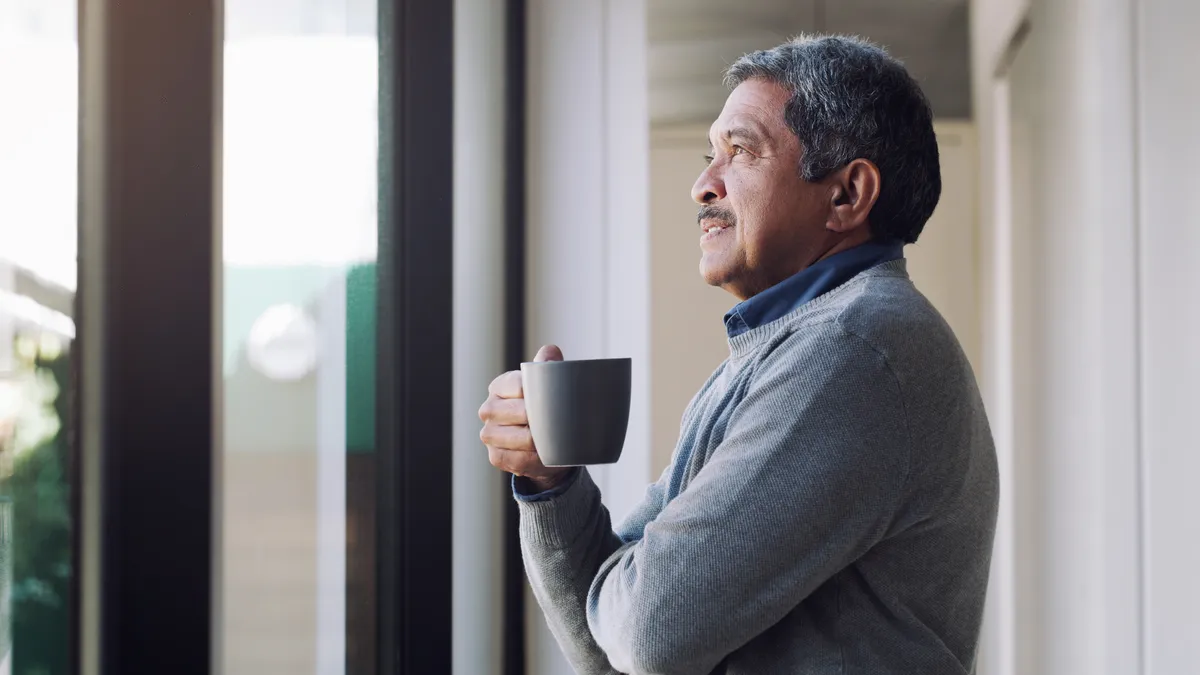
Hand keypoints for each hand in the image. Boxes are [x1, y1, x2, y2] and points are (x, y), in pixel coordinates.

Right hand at [479, 344, 573, 490]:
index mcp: (500, 386)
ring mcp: (489, 434)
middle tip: (561, 422)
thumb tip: (551, 352)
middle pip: (520, 413)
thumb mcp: (547, 386)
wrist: (542, 444)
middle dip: (543, 419)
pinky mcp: (495, 456)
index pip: (520, 386)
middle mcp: (489, 409)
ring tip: (556, 440)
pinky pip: (518, 460)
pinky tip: (544, 455)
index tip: (556, 400)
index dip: (540, 394)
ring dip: (541, 442)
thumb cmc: (543, 409)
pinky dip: (535, 460)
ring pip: (520, 438)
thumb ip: (548, 366)